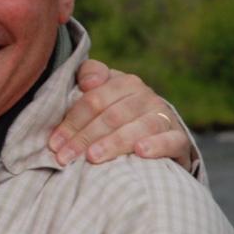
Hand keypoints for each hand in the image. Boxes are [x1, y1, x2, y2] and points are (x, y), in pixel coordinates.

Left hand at [49, 58, 191, 168]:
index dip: (72, 122)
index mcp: (125, 83)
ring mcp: (164, 116)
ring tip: (93, 157)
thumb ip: (89, 76)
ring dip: (114, 142)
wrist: (158, 133)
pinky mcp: (179, 138)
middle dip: (85, 137)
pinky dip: (156, 145)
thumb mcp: (102, 92)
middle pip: (112, 115)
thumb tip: (87, 82)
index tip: (54, 144)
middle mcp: (146, 96)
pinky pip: (171, 140)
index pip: (94, 100)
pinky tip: (140, 152)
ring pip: (139, 127)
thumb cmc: (119, 113)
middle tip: (66, 157)